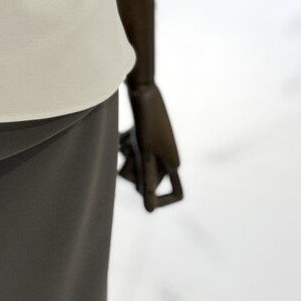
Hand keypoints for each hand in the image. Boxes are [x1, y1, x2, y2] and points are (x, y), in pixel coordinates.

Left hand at [118, 83, 182, 211]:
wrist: (142, 89)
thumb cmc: (145, 122)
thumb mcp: (145, 153)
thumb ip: (147, 180)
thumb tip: (150, 211)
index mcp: (174, 162)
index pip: (177, 193)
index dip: (162, 200)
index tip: (144, 198)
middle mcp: (168, 156)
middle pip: (150, 179)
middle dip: (136, 170)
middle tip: (131, 152)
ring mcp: (157, 145)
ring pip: (139, 165)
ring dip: (128, 156)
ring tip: (126, 140)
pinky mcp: (145, 134)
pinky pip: (134, 150)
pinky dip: (126, 144)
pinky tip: (124, 134)